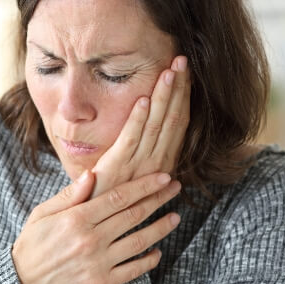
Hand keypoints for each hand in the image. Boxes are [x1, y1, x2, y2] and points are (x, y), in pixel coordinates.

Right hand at [12, 170, 180, 283]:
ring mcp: (98, 263)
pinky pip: (132, 271)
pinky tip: (158, 252)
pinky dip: (148, 261)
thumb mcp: (43, 213)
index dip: (144, 186)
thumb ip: (69, 195)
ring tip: (175, 217)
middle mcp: (90, 239)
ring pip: (138, 241)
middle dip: (158, 199)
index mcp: (76, 218)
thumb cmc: (32, 244)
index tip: (162, 177)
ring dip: (160, 228)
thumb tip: (92, 174)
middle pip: (133, 215)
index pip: (118, 197)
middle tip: (176, 189)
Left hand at [91, 55, 189, 197]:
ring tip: (169, 71)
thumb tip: (167, 161)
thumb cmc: (116, 195)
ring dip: (163, 97)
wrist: (98, 222)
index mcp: (163, 162)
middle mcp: (157, 162)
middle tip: (182, 60)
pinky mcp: (117, 166)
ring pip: (155, 125)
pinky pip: (130, 138)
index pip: (178, 123)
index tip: (186, 73)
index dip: (183, 97)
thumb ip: (151, 161)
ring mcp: (138, 165)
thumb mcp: (139, 177)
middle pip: (172, 119)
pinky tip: (142, 99)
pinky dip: (137, 118)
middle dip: (177, 89)